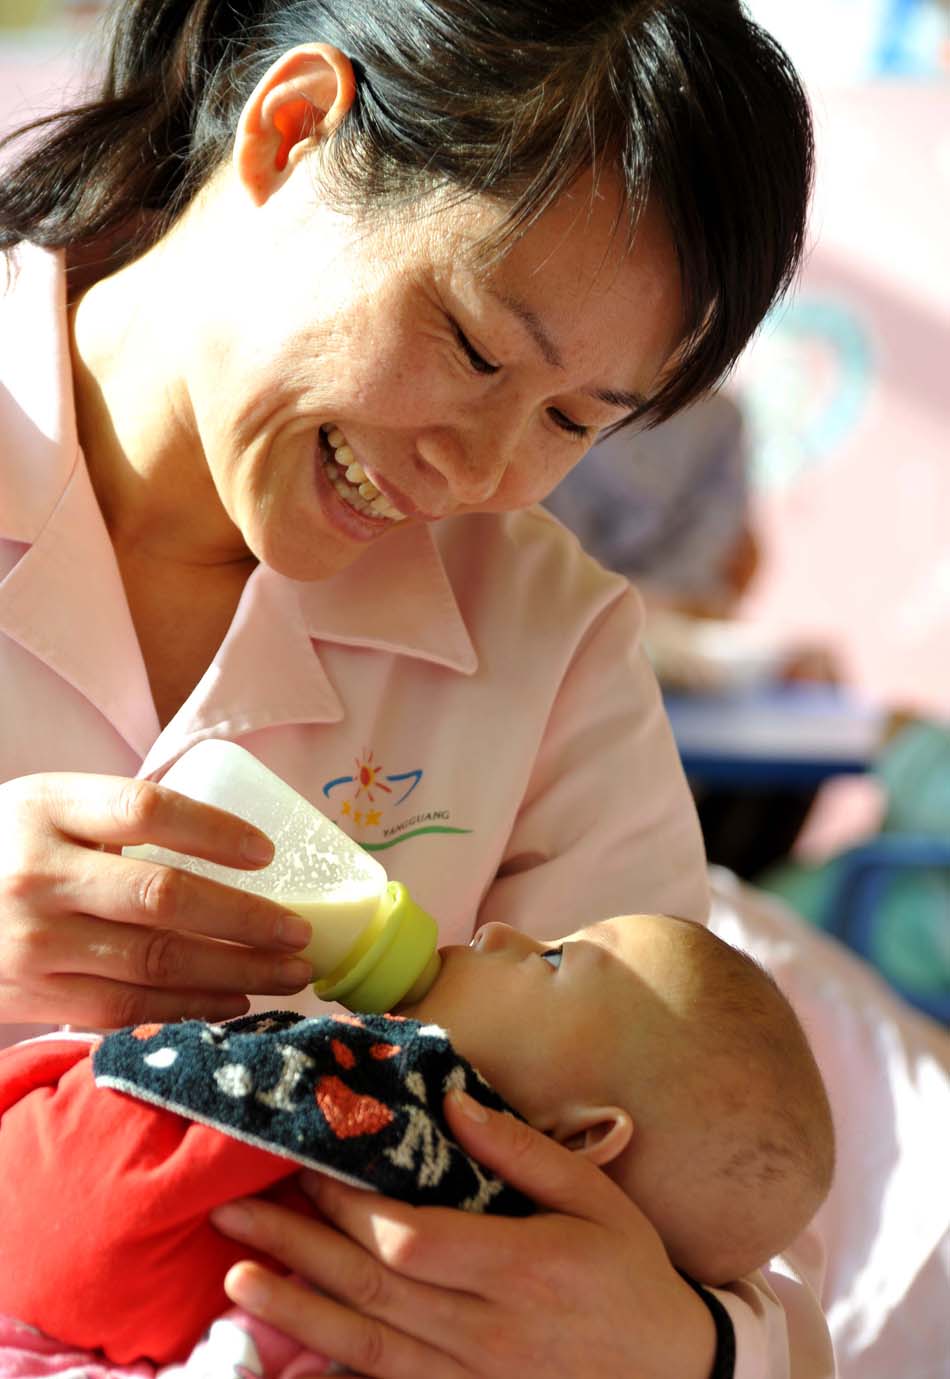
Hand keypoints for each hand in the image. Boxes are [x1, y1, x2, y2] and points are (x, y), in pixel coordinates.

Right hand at [0, 772, 313, 1027]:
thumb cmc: (7, 847)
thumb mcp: (48, 806)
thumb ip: (119, 815)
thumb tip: (236, 839)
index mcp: (48, 807)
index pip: (146, 810)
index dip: (215, 831)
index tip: (267, 853)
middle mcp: (39, 874)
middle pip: (163, 896)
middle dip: (247, 920)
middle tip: (300, 933)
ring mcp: (33, 941)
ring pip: (154, 962)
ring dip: (234, 972)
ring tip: (287, 972)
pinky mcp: (32, 995)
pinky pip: (126, 1007)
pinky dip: (188, 1007)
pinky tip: (232, 1002)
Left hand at [212, 1089, 716, 1378]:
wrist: (668, 1376)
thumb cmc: (629, 1273)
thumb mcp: (596, 1197)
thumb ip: (523, 1151)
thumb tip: (453, 1102)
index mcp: (522, 1267)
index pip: (412, 1239)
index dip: (349, 1207)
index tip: (304, 1163)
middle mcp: (486, 1330)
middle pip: (373, 1287)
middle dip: (297, 1246)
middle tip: (232, 1207)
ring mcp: (470, 1378)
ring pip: (365, 1344)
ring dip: (294, 1311)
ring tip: (234, 1278)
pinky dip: (331, 1369)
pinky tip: (286, 1350)